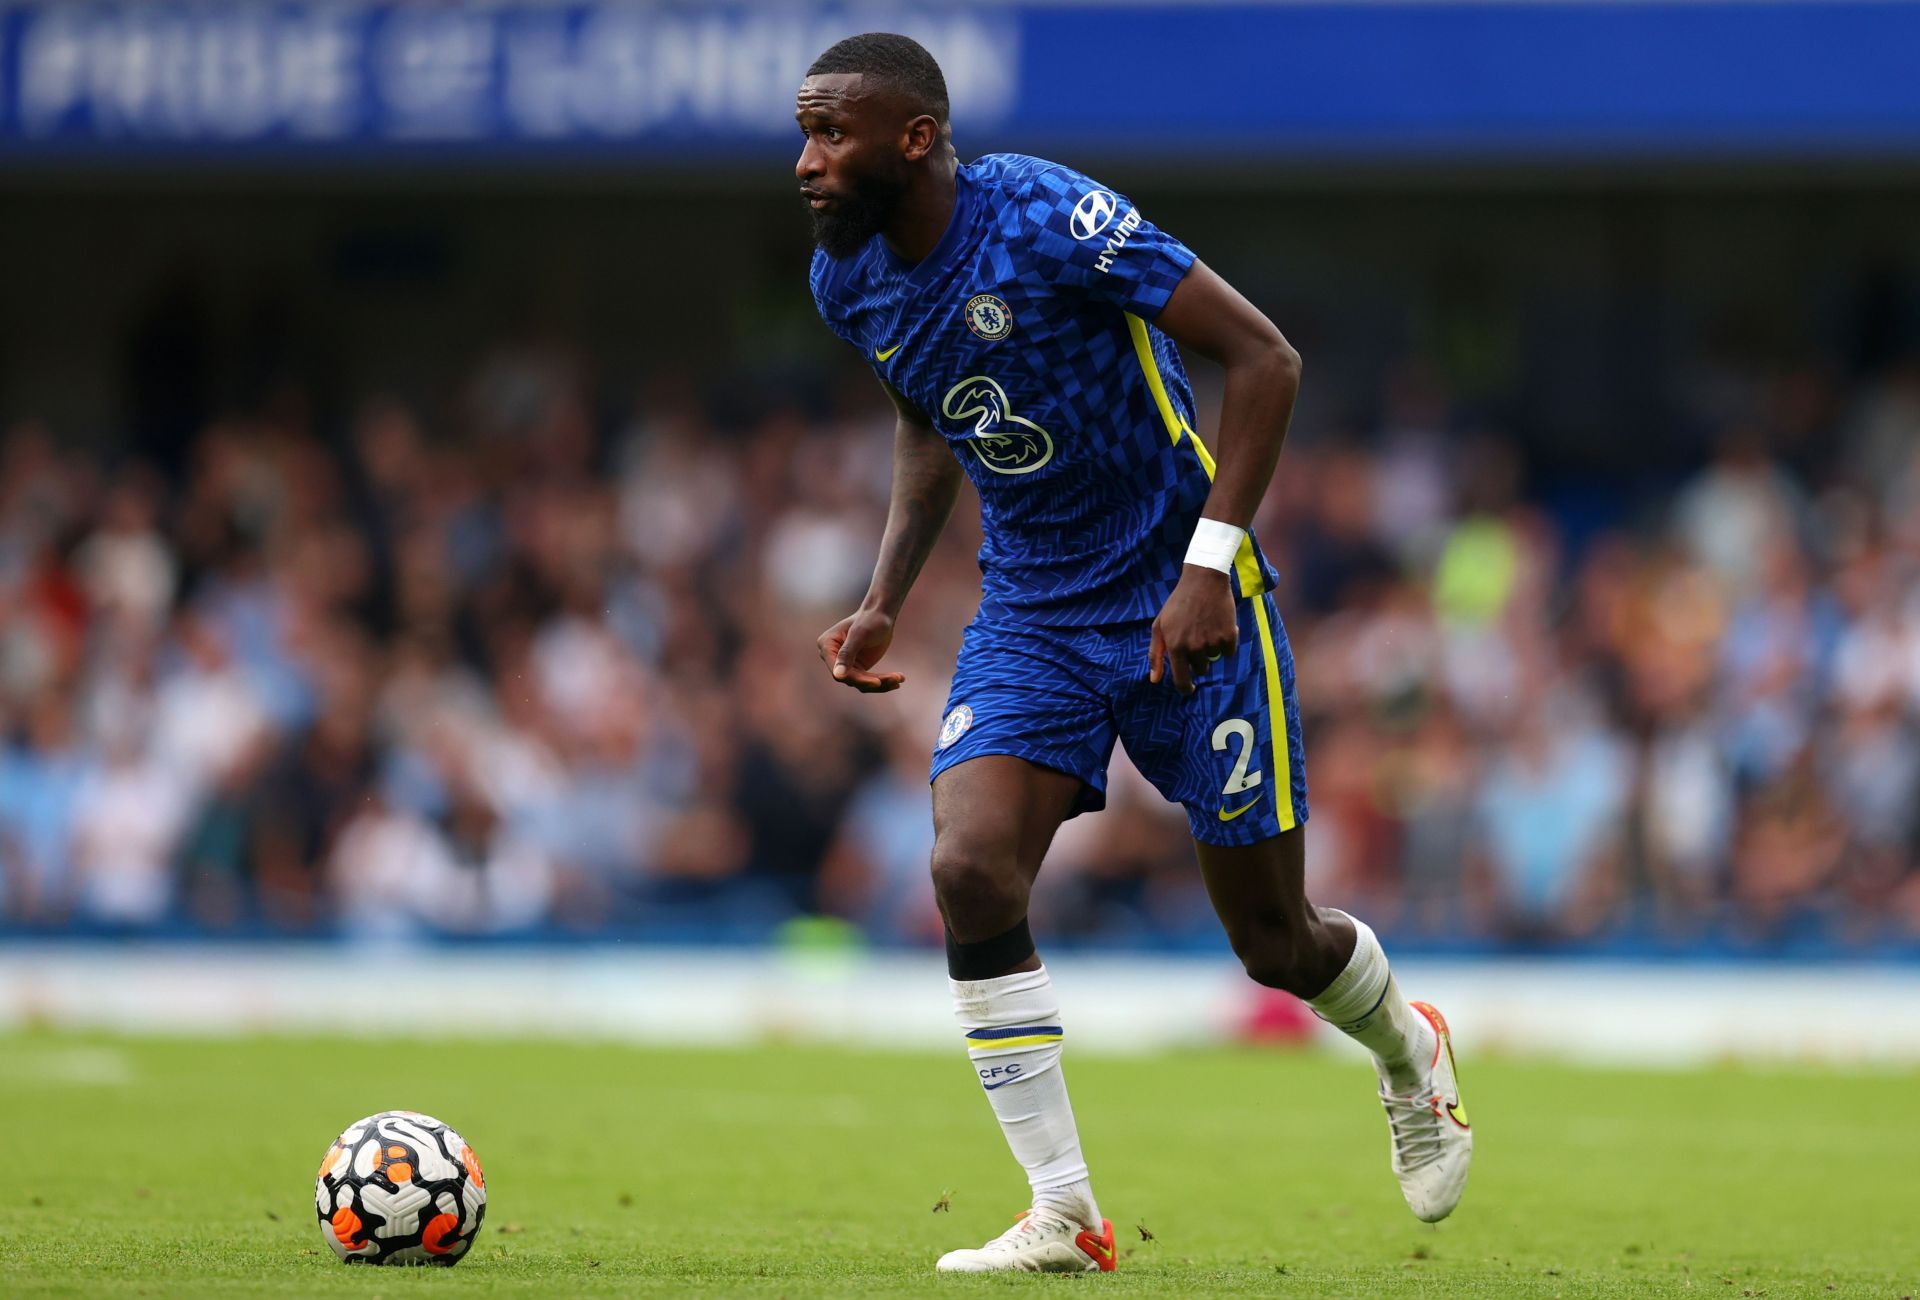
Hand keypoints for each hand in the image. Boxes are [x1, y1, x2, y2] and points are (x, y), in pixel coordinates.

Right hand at [818, 608, 905, 692]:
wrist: (881, 615)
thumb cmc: (869, 619)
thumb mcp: (859, 635)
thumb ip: (846, 654)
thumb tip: (837, 676)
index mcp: (827, 646)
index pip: (838, 670)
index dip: (855, 678)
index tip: (876, 683)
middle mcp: (833, 657)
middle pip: (851, 678)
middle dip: (874, 681)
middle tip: (895, 680)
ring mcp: (846, 664)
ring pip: (862, 682)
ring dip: (882, 683)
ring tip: (900, 679)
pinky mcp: (858, 668)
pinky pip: (869, 680)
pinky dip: (884, 681)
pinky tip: (897, 681)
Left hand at [1149, 566, 1236, 695]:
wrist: (1204, 580)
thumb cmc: (1178, 604)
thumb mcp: (1160, 626)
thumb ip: (1156, 654)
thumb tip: (1154, 680)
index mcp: (1175, 647)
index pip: (1182, 680)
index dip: (1186, 688)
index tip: (1190, 688)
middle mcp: (1194, 648)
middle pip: (1201, 669)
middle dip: (1199, 658)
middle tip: (1196, 636)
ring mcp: (1212, 642)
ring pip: (1214, 659)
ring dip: (1211, 648)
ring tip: (1206, 627)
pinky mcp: (1229, 636)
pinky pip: (1228, 652)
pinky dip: (1226, 643)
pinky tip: (1219, 626)